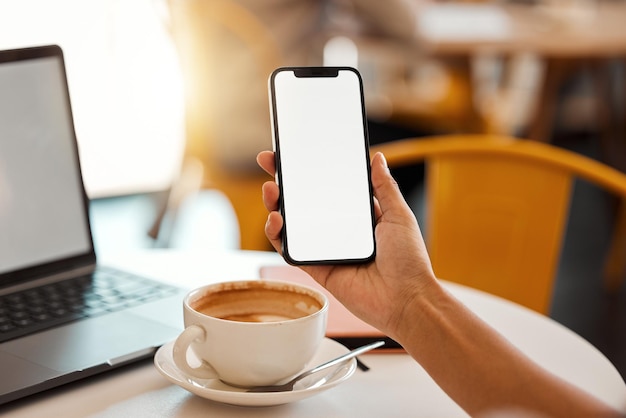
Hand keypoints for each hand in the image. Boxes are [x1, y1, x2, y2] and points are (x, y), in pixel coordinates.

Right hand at [256, 151, 437, 339]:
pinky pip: (292, 251)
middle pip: (304, 204)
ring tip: (272, 190)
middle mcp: (339, 232)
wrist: (406, 300)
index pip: (329, 189)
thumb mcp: (399, 215)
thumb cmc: (409, 261)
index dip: (310, 171)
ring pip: (292, 226)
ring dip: (276, 206)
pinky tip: (277, 220)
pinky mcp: (318, 269)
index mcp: (358, 218)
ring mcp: (327, 250)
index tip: (295, 153)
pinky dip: (278, 236)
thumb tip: (377, 158)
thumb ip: (384, 187)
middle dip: (284, 183)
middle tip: (270, 162)